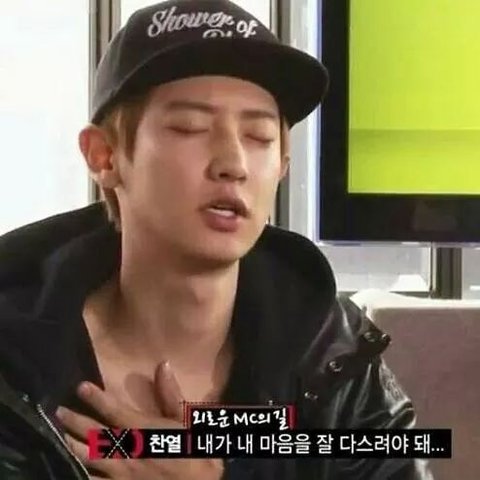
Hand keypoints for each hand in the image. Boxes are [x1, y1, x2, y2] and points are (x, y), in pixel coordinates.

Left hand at [56, 362, 223, 479]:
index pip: (114, 411)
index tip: (80, 387)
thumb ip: (172, 395)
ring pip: (88, 459)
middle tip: (58, 410)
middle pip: (94, 434)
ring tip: (59, 436)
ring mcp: (119, 475)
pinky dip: (79, 474)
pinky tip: (69, 468)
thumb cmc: (195, 455)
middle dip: (75, 421)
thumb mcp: (188, 421)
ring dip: (71, 445)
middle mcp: (126, 451)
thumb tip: (163, 365)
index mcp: (142, 431)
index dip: (96, 399)